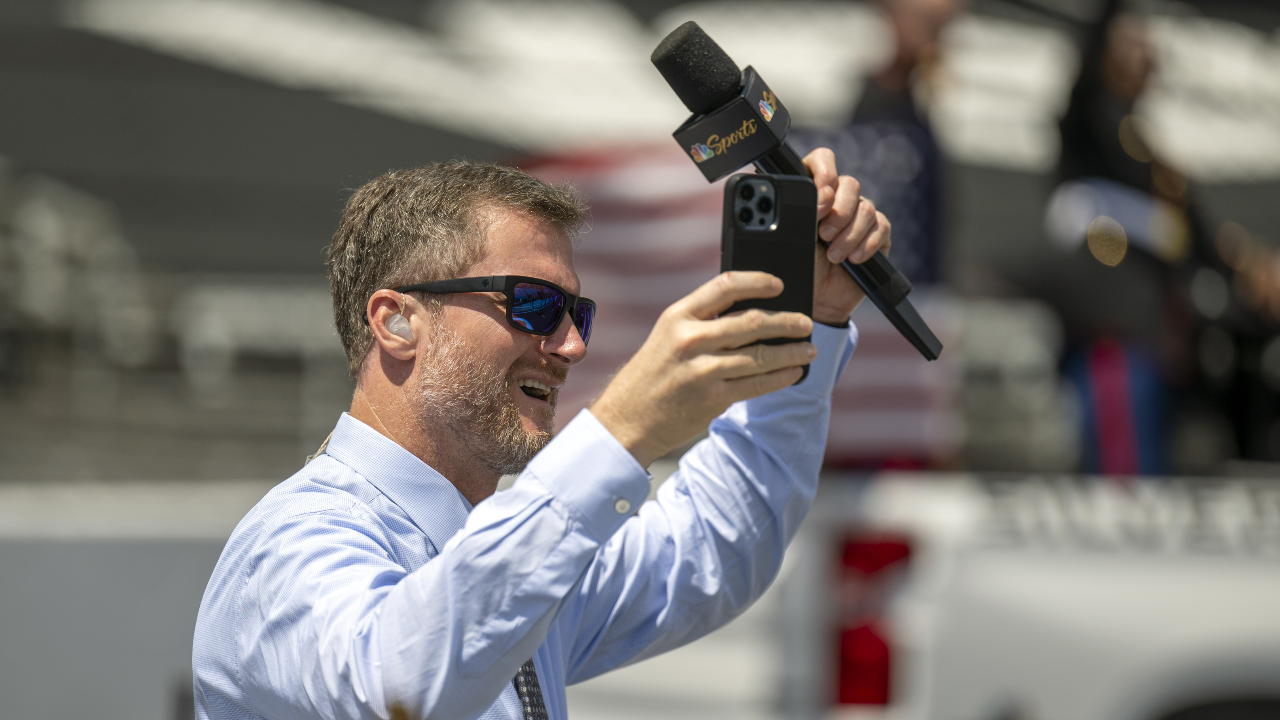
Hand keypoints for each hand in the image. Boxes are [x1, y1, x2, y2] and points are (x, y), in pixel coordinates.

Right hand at [590, 272, 815, 466]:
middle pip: (752, 322)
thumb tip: (754, 315)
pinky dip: (780, 377)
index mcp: (678, 315)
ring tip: (808, 350)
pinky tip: (793, 373)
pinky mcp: (714, 397)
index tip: (779, 284)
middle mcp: (691, 338)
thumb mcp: (668, 336)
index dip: (757, 281)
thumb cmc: (653, 374)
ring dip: (791, 352)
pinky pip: (757, 384)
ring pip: (761, 355)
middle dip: (787, 322)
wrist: (627, 419)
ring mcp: (703, 369)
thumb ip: (703, 322)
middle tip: (806, 324)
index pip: (725, 285)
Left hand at [803, 148, 891, 324]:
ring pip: (865, 206)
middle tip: (822, 235)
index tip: (819, 201)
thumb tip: (809, 200)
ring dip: (848, 234)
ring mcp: (858, 215)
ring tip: (833, 256)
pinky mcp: (877, 234)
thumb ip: (794, 213)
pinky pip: (881, 226)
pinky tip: (853, 260)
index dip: (824, 173)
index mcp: (813, 191)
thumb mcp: (788, 238)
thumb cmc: (798, 267)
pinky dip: (867, 244)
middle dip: (837, 211)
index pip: (823, 160)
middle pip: (849, 184)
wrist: (816, 300)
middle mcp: (838, 198)